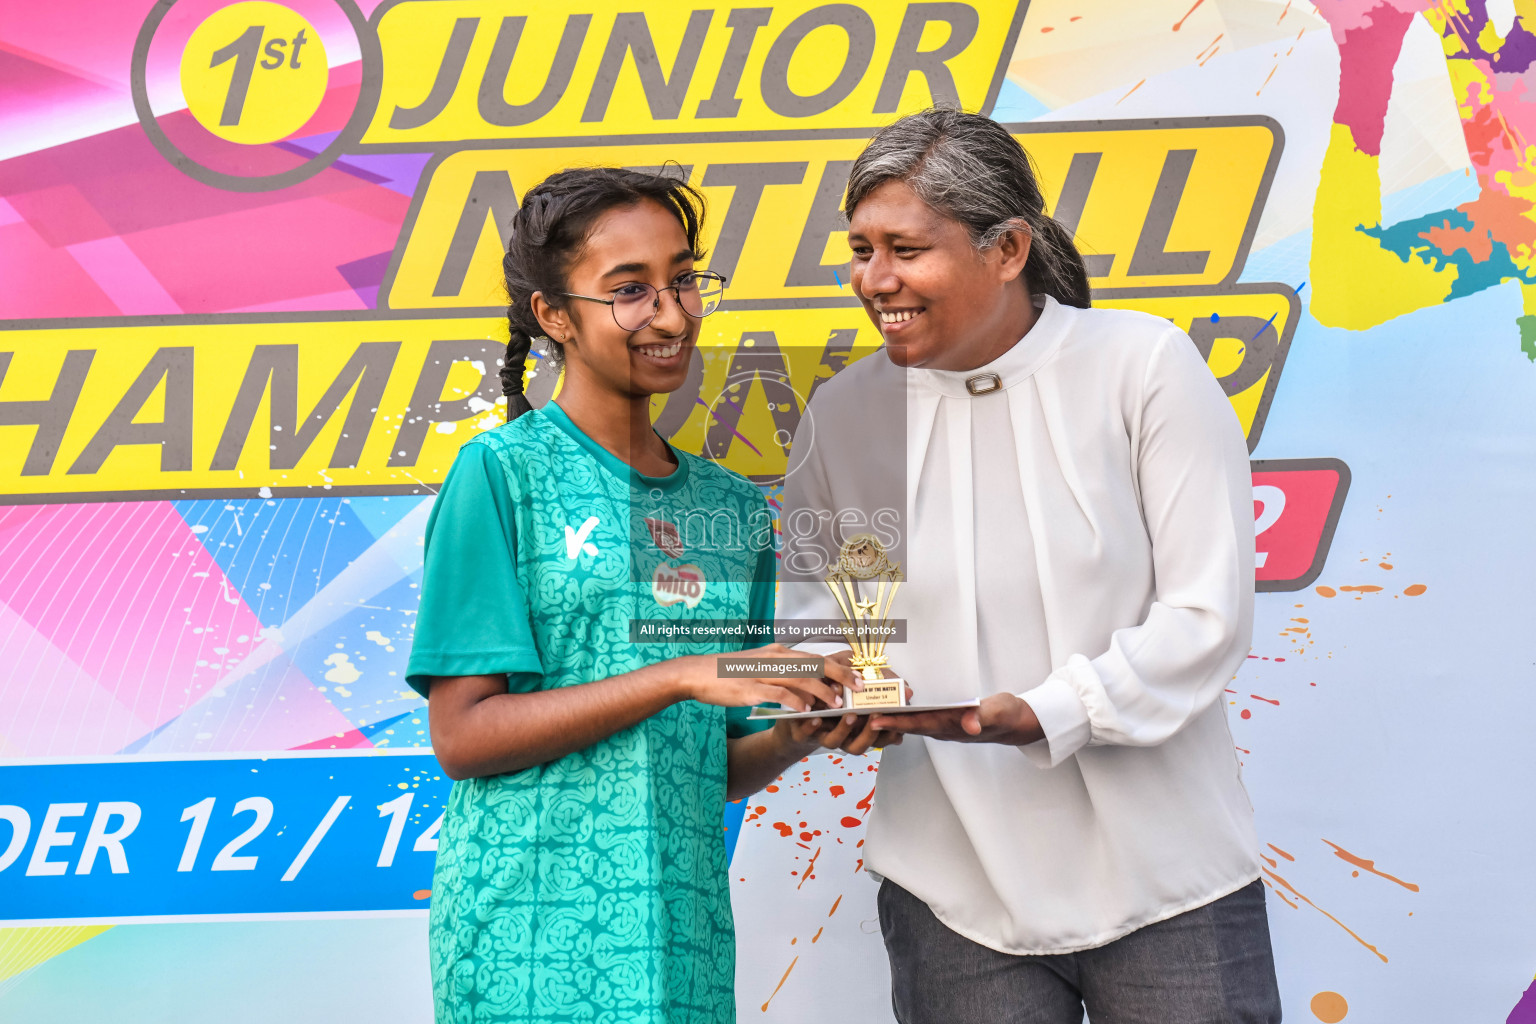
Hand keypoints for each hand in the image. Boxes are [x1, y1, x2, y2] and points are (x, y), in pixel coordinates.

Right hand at [676, 644, 844, 713]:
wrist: (697, 673)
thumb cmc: (729, 672)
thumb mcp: (759, 665)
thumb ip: (783, 671)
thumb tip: (808, 683)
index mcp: (777, 652)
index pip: (815, 657)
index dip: (838, 667)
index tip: (857, 676)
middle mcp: (773, 658)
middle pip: (813, 664)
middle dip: (839, 675)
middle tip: (858, 687)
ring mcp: (761, 672)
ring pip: (799, 678)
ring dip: (820, 691)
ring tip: (836, 704)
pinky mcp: (749, 688)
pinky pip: (777, 693)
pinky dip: (794, 701)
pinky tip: (805, 711)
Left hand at [810, 678, 914, 755]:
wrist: (795, 699)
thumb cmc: (829, 687)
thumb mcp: (856, 675)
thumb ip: (879, 679)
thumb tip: (907, 690)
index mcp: (858, 726)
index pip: (879, 737)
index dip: (891, 734)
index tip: (899, 725)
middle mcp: (842, 734)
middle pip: (860, 745)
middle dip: (870, 733)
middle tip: (877, 716)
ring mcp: (822, 733)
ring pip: (835, 742)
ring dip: (844, 730)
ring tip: (850, 715)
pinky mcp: (802, 730)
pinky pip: (807, 733)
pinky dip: (812, 727)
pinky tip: (816, 718)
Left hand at [870, 692, 1043, 745]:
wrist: (1017, 723)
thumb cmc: (1007, 716)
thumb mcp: (999, 712)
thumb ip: (984, 716)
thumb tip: (971, 724)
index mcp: (953, 727)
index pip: (919, 725)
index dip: (897, 722)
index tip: (876, 719)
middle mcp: (944, 730)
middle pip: (909, 725)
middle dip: (885, 720)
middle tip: (859, 714)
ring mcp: (944, 728)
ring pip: (912, 724)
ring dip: (891, 718)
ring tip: (867, 711)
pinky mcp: (946, 722)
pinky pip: (920, 720)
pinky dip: (903, 715)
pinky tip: (891, 708)